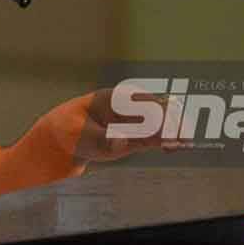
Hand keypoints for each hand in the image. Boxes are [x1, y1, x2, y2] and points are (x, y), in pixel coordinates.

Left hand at [40, 87, 172, 166]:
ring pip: (157, 125)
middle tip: (180, 134)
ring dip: (171, 132)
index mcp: (112, 98)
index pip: (139, 101)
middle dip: (169, 120)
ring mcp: (129, 124)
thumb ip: (102, 139)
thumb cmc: (66, 131)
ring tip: (184, 141)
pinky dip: (164, 141)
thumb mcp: (79, 135)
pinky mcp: (131, 139)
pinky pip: (152, 139)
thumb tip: (122, 141)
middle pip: (153, 111)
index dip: (155, 110)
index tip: (165, 123)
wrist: (59, 144)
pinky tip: (176, 146)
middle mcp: (125, 109)